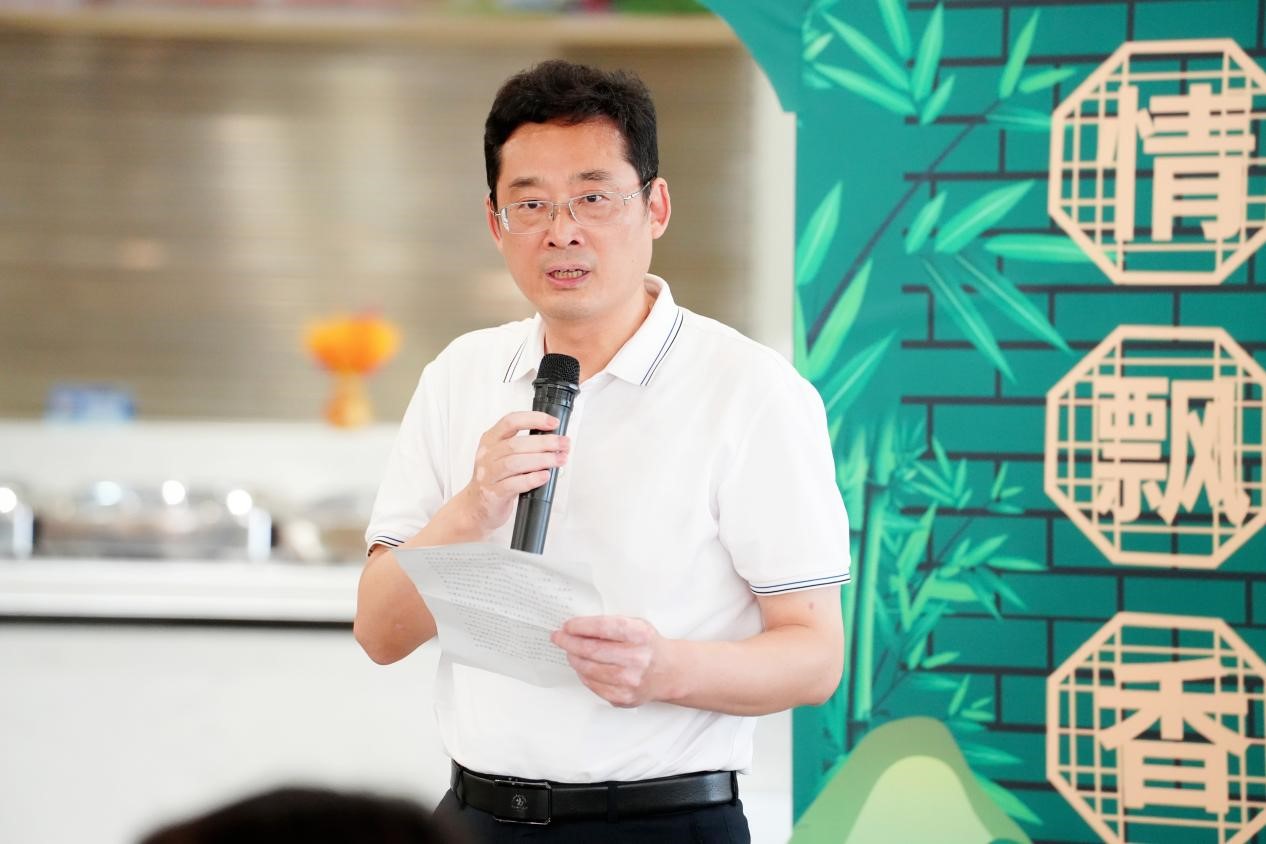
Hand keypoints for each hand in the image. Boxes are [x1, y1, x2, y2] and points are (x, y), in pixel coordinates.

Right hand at [456, 411, 568, 536]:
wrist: (475, 507)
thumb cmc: (494, 479)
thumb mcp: (501, 455)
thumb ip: (521, 446)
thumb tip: (554, 439)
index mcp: (490, 440)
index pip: (511, 421)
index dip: (534, 419)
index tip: (553, 423)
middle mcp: (487, 455)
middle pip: (517, 444)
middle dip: (545, 442)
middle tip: (564, 444)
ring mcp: (488, 475)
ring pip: (516, 463)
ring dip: (542, 460)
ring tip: (560, 460)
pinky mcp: (494, 493)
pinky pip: (514, 484)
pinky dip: (532, 479)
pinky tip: (545, 476)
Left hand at [550, 616, 675, 707]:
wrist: (669, 672)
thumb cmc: (648, 645)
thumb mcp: (636, 625)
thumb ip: (611, 625)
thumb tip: (577, 627)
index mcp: (640, 635)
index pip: (603, 627)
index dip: (580, 626)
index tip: (567, 626)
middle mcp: (637, 658)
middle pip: (591, 649)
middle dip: (569, 642)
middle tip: (559, 637)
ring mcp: (630, 681)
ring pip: (588, 669)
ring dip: (573, 658)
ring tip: (569, 651)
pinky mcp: (623, 698)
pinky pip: (593, 685)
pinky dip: (583, 674)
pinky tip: (582, 666)